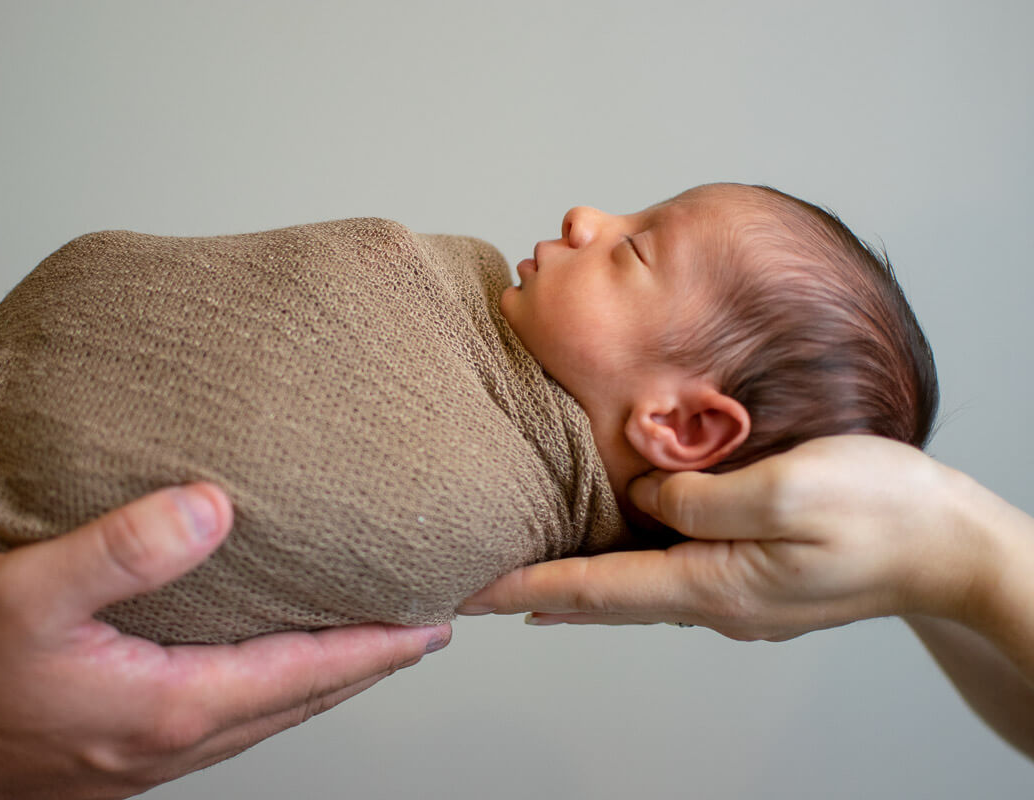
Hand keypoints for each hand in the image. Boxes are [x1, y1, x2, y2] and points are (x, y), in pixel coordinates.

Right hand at [0, 483, 449, 799]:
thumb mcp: (25, 594)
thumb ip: (122, 550)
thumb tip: (211, 508)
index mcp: (168, 705)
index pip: (306, 672)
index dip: (376, 645)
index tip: (434, 622)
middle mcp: (173, 738)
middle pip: (303, 698)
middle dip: (370, 662)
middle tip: (425, 627)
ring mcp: (151, 751)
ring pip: (270, 711)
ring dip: (328, 676)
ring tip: (369, 641)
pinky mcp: (126, 745)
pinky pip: (230, 715)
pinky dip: (276, 687)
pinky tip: (271, 661)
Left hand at [460, 435, 981, 640]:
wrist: (951, 547)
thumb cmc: (884, 510)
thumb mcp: (789, 489)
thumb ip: (703, 496)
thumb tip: (645, 495)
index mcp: (715, 585)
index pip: (596, 589)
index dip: (526, 585)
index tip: (470, 591)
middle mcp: (715, 602)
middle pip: (605, 597)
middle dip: (537, 590)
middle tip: (479, 586)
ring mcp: (735, 597)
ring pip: (635, 587)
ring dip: (577, 581)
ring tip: (526, 571)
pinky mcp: (753, 580)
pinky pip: (670, 572)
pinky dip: (623, 567)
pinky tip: (612, 550)